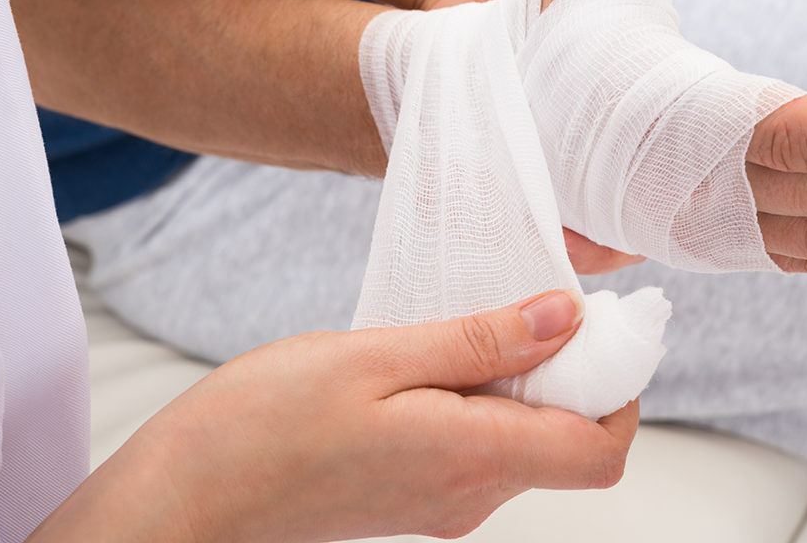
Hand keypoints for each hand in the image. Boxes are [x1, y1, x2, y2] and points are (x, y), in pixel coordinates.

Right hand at [29, 291, 635, 542]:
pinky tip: (442, 354)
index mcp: (472, 459)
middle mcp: (471, 493)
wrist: (185, 497)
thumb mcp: (378, 356)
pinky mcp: (418, 494)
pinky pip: (484, 444)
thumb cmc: (263, 424)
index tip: (602, 328)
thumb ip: (481, 340)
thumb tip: (569, 318)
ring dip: (526, 380)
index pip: (600, 452)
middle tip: (539, 305)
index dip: (621, 390)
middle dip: (576, 374)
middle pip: (571, 443)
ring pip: (528, 440)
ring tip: (477, 321)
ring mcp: (445, 501)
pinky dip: (488, 397)